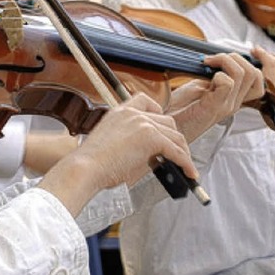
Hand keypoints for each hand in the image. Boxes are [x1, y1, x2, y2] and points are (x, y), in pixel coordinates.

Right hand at [37, 91, 195, 216]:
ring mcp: (143, 123)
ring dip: (183, 152)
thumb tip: (156, 156)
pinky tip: (189, 173)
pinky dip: (186, 163)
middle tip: (177, 154)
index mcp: (120, 111)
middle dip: (175, 139)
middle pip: (167, 121)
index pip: (147, 101)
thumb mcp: (115, 144)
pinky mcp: (151, 138)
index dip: (159, 114)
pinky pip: (177, 151)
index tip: (163, 128)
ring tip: (185, 167)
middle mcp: (133, 113)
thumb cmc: (94, 163)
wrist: (86, 168)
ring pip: (175, 136)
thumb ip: (135, 142)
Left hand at [167, 52, 263, 141]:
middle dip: (235, 57)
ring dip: (225, 60)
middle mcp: (234, 102)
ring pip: (245, 74)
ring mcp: (226, 105)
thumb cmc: (177, 109)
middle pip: (256, 74)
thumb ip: (212, 76)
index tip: (237, 52)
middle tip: (213, 59)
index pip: (260, 79)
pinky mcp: (213, 107)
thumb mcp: (199, 87)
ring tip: (207, 62)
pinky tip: (203, 76)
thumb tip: (215, 58)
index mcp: (233, 97)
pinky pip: (228, 84)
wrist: (167, 128)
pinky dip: (217, 74)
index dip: (255, 62)